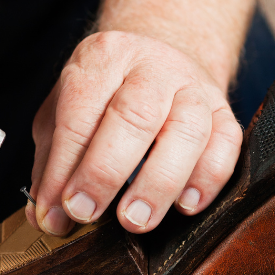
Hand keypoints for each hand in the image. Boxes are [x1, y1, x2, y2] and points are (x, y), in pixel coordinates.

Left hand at [26, 31, 242, 235]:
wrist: (159, 55)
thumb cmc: (105, 92)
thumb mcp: (64, 108)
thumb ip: (52, 159)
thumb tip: (47, 214)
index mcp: (102, 57)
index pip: (80, 114)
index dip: (64, 167)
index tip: (56, 210)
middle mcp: (151, 65)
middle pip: (134, 115)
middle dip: (106, 171)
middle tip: (87, 213)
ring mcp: (193, 85)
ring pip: (188, 130)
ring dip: (160, 182)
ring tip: (136, 220)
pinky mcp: (224, 109)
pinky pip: (227, 143)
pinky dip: (209, 178)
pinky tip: (186, 205)